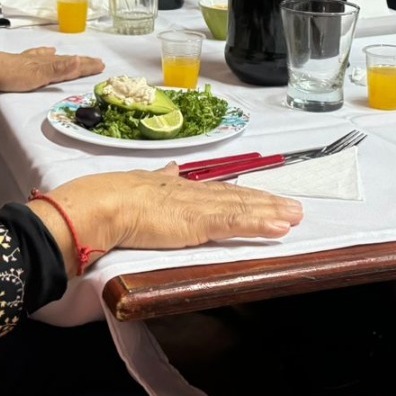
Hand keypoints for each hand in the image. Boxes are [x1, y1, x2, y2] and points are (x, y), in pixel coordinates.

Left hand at [0, 46, 104, 92]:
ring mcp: (30, 60)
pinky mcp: (19, 63)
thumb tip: (81, 60)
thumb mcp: (37, 75)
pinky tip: (46, 51)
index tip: (101, 65)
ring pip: (54, 58)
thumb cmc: (11, 75)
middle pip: (66, 60)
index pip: (72, 64)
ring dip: (67, 59)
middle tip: (97, 61)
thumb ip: (59, 69)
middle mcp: (41, 59)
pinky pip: (38, 56)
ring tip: (77, 57)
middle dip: (82, 62)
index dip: (87, 65)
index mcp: (47, 64)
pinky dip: (45, 54)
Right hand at [33, 167, 302, 263]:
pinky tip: (280, 226)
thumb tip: (170, 169)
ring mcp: (197, 206)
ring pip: (243, 207)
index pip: (217, 191)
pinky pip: (236, 223)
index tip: (263, 197)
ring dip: (271, 211)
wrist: (100, 205)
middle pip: (237, 196)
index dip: (243, 195)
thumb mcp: (138, 182)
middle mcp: (192, 192)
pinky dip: (260, 224)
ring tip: (295, 214)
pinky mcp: (197, 222)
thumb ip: (157, 178)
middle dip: (266, 201)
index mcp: (177, 186)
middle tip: (293, 206)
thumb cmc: (107, 199)